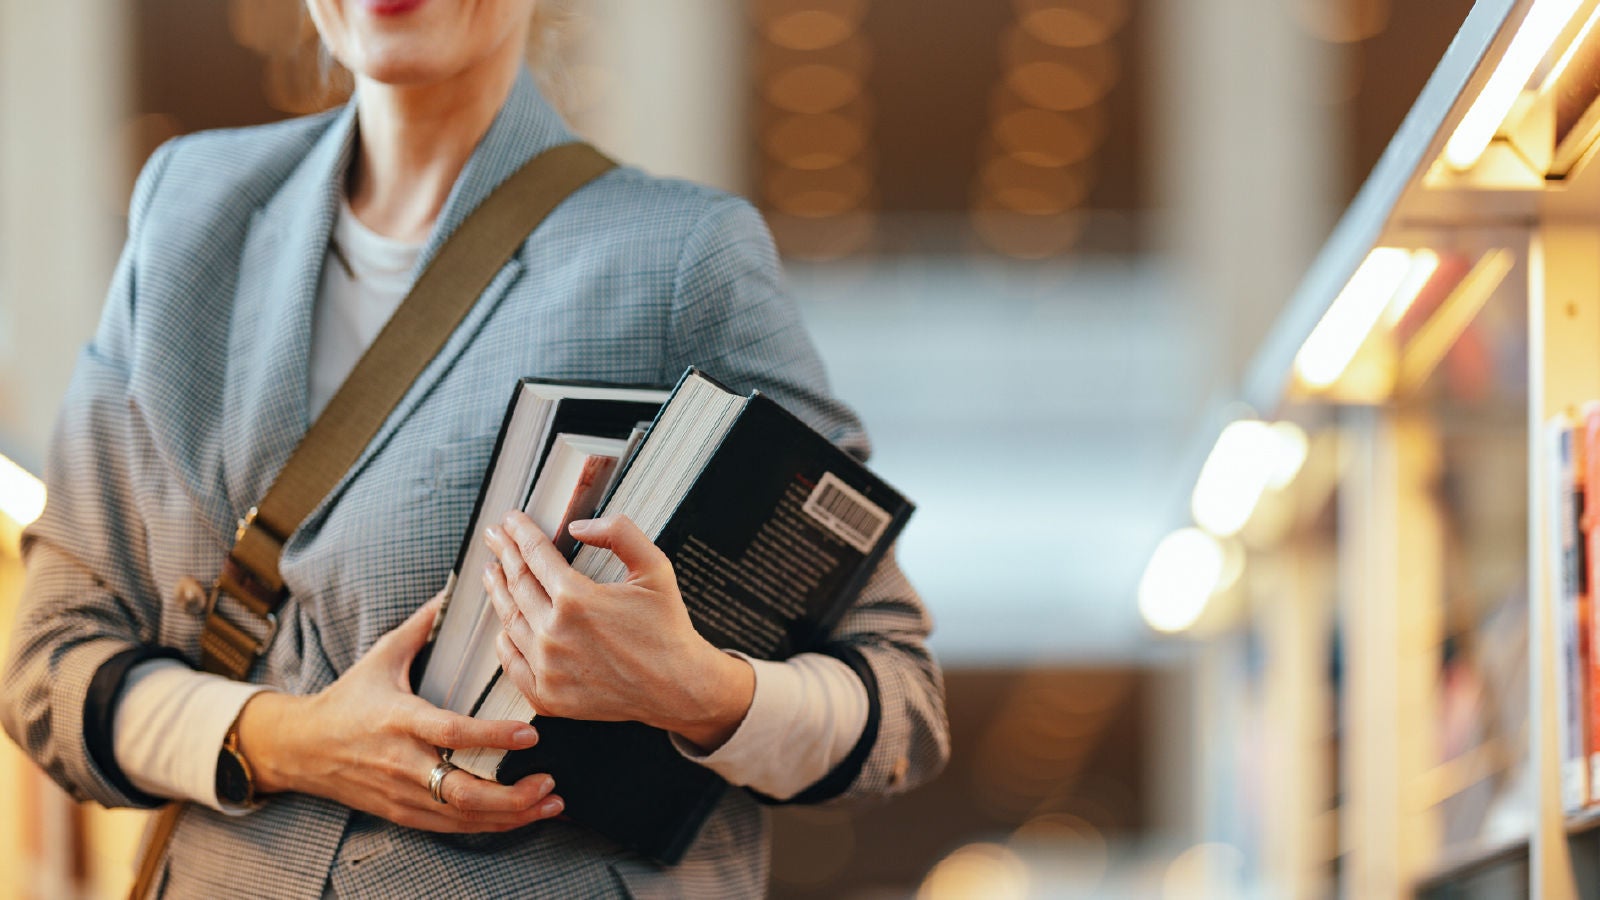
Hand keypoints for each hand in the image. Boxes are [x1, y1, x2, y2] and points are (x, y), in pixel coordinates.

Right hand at [235, 592, 565, 832]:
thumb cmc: (349, 698)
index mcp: (399, 719)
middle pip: (461, 790)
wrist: (301, 748)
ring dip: (510, 814)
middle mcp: (402, 762)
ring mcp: (402, 794)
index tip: (530, 734)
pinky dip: (490, 825)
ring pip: (462, 816)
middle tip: (549, 781)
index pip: (451, 733)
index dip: (492, 736)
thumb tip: (455, 591)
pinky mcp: (403, 814)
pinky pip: (451, 827)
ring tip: (548, 800)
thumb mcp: (382, 656)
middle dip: (510, 794)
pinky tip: (521, 815)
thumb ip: (423, 626)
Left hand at [483, 512, 754, 751]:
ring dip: (499, 593)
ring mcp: (547, 668)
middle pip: (517, 584)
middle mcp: (554, 634)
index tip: (509, 521)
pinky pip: (512, 663)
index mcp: (576, 599)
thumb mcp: (656, 567)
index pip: (535, 555)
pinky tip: (503, 626)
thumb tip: (577, 527)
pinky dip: (505, 641)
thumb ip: (620, 534)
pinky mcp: (548, 696)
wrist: (678, 687)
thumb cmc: (667, 627)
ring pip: (510, 621)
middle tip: (494, 537)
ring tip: (493, 574)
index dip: (520, 532)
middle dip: (504, 554)